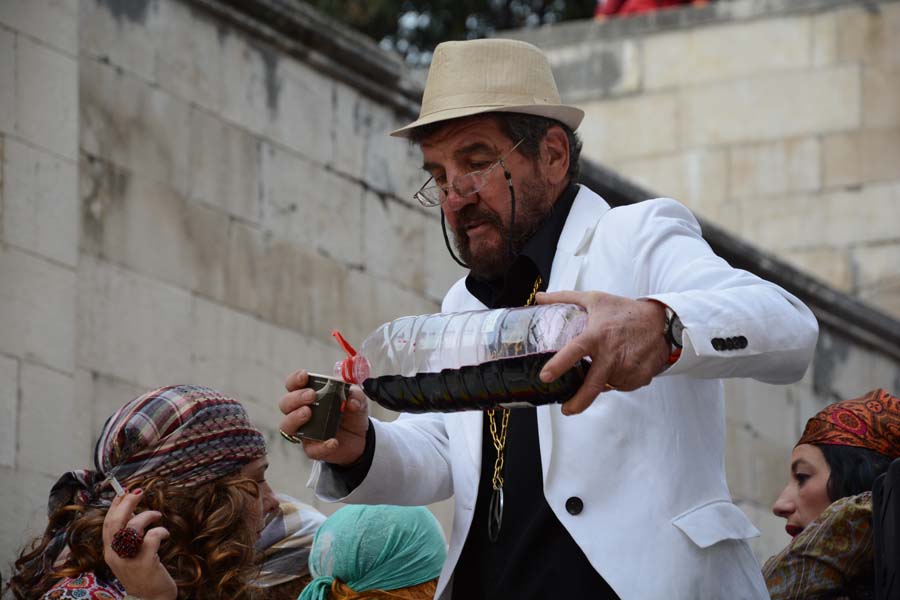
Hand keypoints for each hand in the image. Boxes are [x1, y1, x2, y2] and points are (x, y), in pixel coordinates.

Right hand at [102, 489, 175, 599]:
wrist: (151, 599)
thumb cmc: (143, 574)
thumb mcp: (129, 555)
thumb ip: (127, 537)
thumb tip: (132, 509)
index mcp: (110, 552)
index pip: (107, 524)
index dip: (115, 506)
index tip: (124, 492)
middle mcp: (115, 556)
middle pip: (115, 523)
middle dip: (127, 503)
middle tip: (139, 491)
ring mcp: (129, 560)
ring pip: (132, 527)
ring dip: (147, 515)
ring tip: (157, 515)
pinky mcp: (145, 563)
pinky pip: (151, 538)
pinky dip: (160, 531)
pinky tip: (164, 534)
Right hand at [279, 369, 369, 464]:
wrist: (360, 437)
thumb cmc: (351, 413)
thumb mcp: (357, 399)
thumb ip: (355, 395)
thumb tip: (351, 401)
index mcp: (308, 396)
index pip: (293, 385)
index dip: (294, 380)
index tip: (304, 376)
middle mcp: (300, 412)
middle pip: (285, 404)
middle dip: (295, 398)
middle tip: (311, 395)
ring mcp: (304, 431)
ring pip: (286, 426)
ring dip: (295, 418)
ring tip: (308, 413)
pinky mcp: (312, 449)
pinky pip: (311, 449)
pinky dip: (321, 446)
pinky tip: (333, 441)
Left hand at [536, 291, 669, 414]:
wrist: (663, 322)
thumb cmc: (625, 311)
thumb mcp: (595, 299)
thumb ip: (564, 298)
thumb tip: (539, 297)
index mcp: (597, 335)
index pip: (575, 351)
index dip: (559, 365)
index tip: (545, 376)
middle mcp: (612, 355)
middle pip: (591, 386)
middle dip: (577, 402)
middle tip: (566, 409)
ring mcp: (627, 369)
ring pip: (605, 385)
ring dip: (601, 380)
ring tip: (607, 361)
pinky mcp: (639, 378)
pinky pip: (620, 385)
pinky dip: (616, 379)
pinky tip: (621, 364)